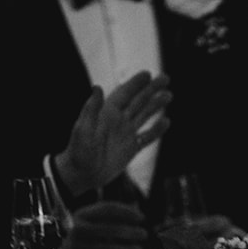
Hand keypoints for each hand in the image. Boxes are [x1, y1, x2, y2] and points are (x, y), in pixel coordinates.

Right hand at [49, 200, 147, 248]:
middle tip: (144, 234)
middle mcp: (76, 229)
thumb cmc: (70, 235)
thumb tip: (135, 214)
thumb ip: (104, 218)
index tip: (142, 217)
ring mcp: (75, 248)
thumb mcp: (82, 221)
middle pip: (110, 229)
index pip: (107, 209)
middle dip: (130, 232)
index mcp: (79, 214)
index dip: (127, 212)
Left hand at [56, 72, 170, 194]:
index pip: (124, 94)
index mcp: (107, 113)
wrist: (82, 174)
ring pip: (144, 115)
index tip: (148, 74)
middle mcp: (118, 121)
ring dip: (156, 105)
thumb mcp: (83, 129)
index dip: (135, 83)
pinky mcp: (131, 148)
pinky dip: (156, 130)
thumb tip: (97, 87)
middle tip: (165, 78)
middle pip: (138, 101)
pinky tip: (166, 122)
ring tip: (169, 95)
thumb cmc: (79, 151)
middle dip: (151, 89)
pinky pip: (146, 137)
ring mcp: (126, 134)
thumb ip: (91, 109)